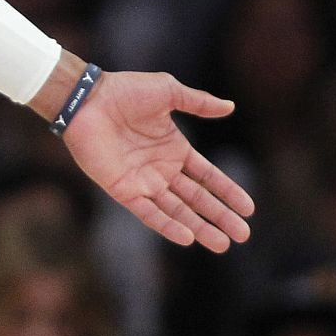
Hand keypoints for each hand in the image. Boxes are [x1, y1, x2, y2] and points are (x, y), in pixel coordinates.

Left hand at [62, 69, 253, 250]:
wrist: (86, 99)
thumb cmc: (124, 91)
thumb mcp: (167, 91)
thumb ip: (198, 102)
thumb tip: (230, 106)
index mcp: (173, 148)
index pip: (207, 176)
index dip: (227, 191)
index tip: (249, 209)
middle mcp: (161, 168)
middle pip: (197, 198)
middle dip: (220, 216)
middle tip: (243, 235)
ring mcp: (142, 180)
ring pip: (177, 210)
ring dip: (199, 227)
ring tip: (223, 244)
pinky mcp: (123, 189)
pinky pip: (148, 212)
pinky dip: (167, 225)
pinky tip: (187, 238)